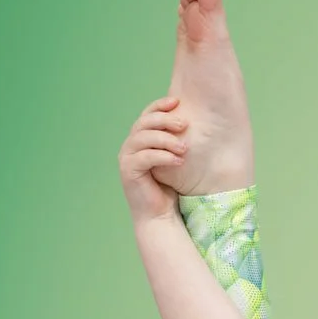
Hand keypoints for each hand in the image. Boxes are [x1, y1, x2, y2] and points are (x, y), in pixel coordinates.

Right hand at [118, 96, 188, 225]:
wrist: (160, 216)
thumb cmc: (170, 189)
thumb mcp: (173, 159)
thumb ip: (174, 141)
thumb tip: (192, 120)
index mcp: (139, 140)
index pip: (147, 115)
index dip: (160, 106)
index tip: (178, 102)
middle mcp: (129, 146)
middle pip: (144, 123)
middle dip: (165, 120)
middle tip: (184, 124)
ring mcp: (126, 158)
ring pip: (143, 138)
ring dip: (166, 140)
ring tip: (185, 148)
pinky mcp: (128, 172)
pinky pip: (145, 158)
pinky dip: (162, 157)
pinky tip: (179, 162)